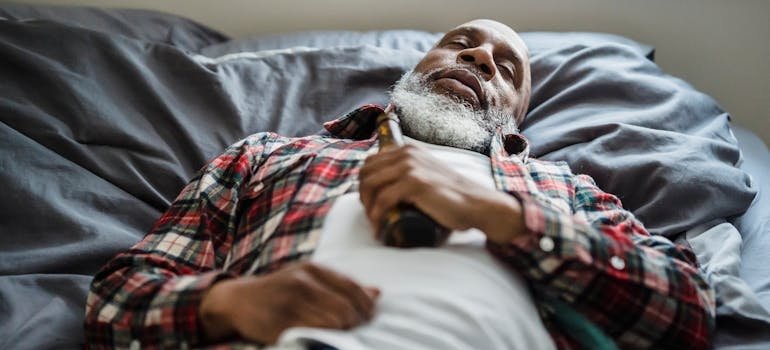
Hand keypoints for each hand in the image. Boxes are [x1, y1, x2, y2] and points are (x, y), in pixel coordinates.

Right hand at [199, 262, 379, 344]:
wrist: (238, 300)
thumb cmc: (281, 290)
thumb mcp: (310, 279)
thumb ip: (342, 286)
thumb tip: (377, 293)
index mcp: (313, 269)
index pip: (353, 288)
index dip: (366, 306)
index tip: (368, 319)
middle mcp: (303, 282)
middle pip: (345, 309)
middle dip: (354, 324)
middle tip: (353, 332)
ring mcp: (290, 303)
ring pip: (332, 324)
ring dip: (340, 334)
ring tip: (338, 336)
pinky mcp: (280, 323)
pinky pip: (312, 335)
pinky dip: (322, 340)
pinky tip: (322, 339)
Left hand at [358, 144, 525, 242]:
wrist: (477, 204)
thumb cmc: (452, 196)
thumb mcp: (427, 174)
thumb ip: (411, 173)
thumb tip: (388, 187)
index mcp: (408, 150)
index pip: (371, 163)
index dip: (364, 184)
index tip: (370, 202)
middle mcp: (407, 154)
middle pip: (366, 173)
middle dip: (363, 196)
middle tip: (371, 215)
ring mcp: (410, 167)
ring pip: (371, 186)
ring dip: (368, 207)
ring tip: (375, 222)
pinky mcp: (415, 183)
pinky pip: (383, 200)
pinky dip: (377, 216)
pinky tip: (379, 228)